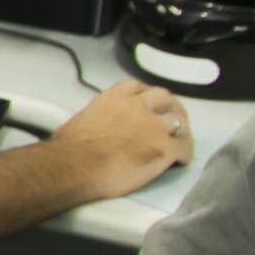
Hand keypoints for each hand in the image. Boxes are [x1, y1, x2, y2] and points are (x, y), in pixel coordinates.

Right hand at [51, 79, 193, 196]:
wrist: (75, 167)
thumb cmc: (70, 149)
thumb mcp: (83, 119)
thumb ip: (100, 115)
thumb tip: (101, 126)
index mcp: (113, 98)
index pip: (137, 86)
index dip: (146, 95)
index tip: (147, 104)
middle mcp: (136, 106)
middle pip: (164, 98)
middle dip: (169, 108)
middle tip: (170, 120)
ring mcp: (153, 126)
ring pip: (178, 122)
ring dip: (180, 131)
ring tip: (179, 142)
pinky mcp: (164, 148)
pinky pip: (184, 148)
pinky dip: (183, 155)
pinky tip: (179, 162)